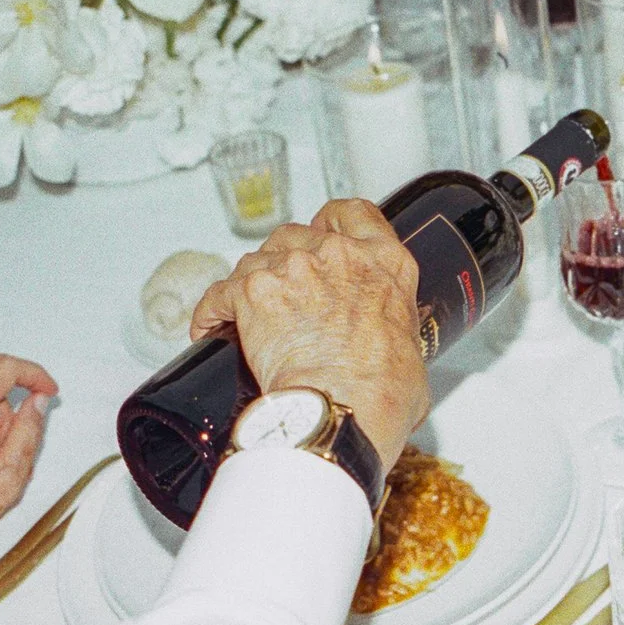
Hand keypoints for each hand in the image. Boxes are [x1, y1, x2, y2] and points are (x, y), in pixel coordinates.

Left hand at [191, 199, 428, 467]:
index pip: (353, 214)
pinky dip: (212, 310)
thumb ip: (396, 333)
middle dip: (284, 260)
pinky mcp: (253, 291)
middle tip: (281, 293)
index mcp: (386, 262)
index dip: (329, 221)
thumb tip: (389, 356)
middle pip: (295, 235)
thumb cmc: (382, 393)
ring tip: (244, 318)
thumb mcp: (414, 352)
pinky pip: (220, 293)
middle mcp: (338, 254)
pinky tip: (209, 328)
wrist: (342, 410)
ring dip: (250, 286)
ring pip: (256, 261)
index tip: (319, 230)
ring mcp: (293, 267)